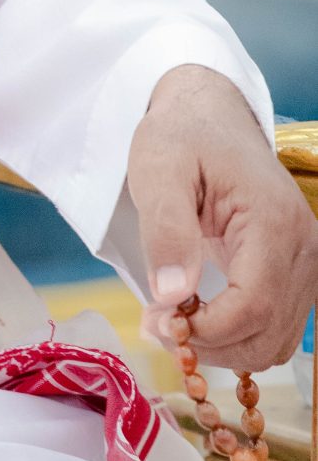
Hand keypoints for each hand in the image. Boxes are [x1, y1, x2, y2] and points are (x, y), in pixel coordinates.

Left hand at [129, 64, 317, 369]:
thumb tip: (173, 296)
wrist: (209, 114)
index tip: (158, 323)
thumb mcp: (158, 169)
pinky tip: (200, 316)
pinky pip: (277, 325)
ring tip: (175, 320)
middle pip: (269, 333)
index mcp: (273, 221)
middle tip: (158, 326)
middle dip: (212, 345)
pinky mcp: (294, 269)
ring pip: (277, 340)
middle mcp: (303, 247)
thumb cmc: (181, 136)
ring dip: (225, 346)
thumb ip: (166, 230)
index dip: (207, 331)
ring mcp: (305, 261)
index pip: (254, 306)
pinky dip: (240, 335)